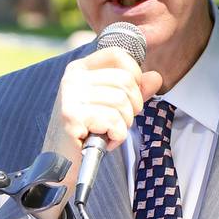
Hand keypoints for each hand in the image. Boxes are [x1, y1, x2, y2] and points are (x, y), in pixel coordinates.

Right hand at [40, 46, 161, 218]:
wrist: (62, 163)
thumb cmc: (88, 133)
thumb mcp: (113, 106)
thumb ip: (135, 91)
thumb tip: (156, 77)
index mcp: (80, 69)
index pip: (117, 54)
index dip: (134, 73)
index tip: (131, 94)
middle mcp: (72, 78)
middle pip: (125, 81)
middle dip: (132, 107)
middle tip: (118, 122)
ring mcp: (71, 96)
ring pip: (121, 102)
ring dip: (123, 124)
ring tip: (108, 132)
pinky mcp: (73, 117)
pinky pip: (113, 121)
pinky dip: (116, 136)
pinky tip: (103, 141)